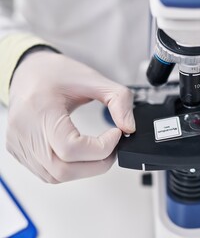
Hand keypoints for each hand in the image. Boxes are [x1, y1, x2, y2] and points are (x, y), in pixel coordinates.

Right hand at [6, 51, 134, 182]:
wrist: (28, 72)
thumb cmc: (54, 73)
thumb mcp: (93, 78)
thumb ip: (118, 99)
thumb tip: (129, 128)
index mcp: (40, 109)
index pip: (70, 148)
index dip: (101, 148)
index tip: (116, 134)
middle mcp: (24, 131)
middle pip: (63, 170)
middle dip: (97, 164)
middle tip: (112, 148)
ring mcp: (19, 144)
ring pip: (56, 176)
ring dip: (85, 169)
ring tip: (98, 151)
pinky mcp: (19, 152)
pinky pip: (48, 173)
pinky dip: (70, 168)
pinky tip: (80, 153)